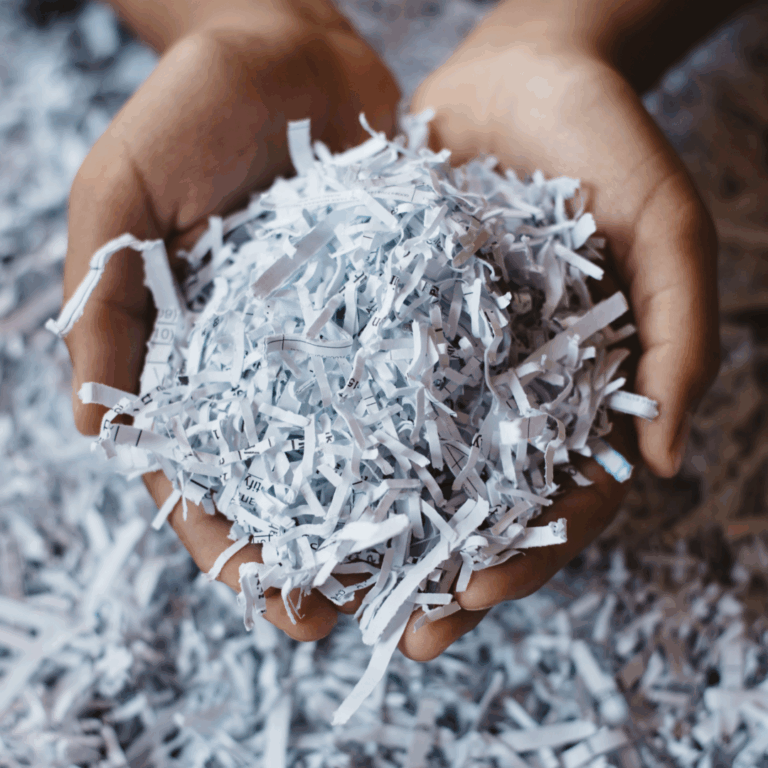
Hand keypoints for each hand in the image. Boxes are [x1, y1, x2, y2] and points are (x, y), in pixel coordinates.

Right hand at [63, 3, 400, 640]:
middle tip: (339, 614)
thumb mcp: (118, 197)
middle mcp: (270, 361)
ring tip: (411, 572)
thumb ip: (103, 305)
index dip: (222, 538)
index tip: (260, 594)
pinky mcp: (396, 301)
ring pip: (359, 442)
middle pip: (285, 477)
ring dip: (380, 511)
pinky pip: (418, 372)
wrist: (284, 45)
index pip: (200, 470)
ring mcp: (337, 338)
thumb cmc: (185, 111)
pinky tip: (466, 474)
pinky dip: (435, 425)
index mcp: (194, 356)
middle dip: (307, 549)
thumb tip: (100, 430)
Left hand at [396, 5, 719, 659]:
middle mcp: (508, 388)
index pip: (562, 496)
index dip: (529, 555)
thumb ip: (677, 335)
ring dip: (382, 534)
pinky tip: (292, 483)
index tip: (481, 598)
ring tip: (336, 592)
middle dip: (447, 573)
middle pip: (481, 503)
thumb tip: (660, 462)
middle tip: (405, 636)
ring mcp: (446, 360)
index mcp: (578, 390)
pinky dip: (333, 439)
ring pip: (414, 464)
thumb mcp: (666, 229)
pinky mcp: (390, 321)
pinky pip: (360, 388)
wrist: (521, 74)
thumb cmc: (608, 143)